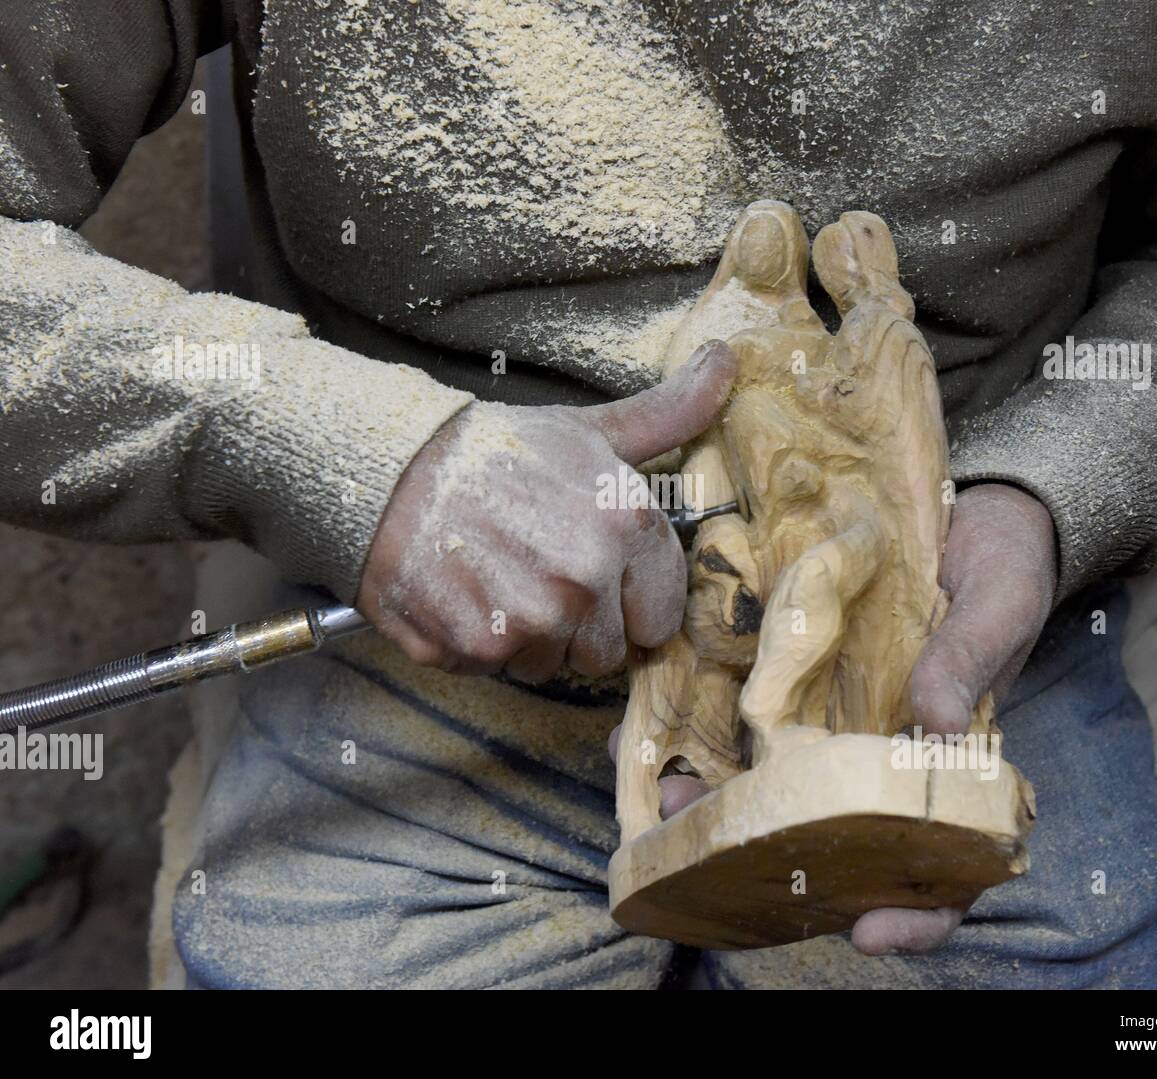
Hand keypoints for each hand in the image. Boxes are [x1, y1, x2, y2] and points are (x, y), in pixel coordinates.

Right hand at [358, 341, 736, 681]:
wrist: (389, 469)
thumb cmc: (497, 451)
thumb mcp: (590, 430)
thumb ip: (669, 413)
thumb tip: (729, 362)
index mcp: (625, 525)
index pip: (662, 615)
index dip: (631, 599)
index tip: (598, 576)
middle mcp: (586, 579)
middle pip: (608, 651)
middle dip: (582, 624)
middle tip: (539, 573)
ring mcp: (532, 620)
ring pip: (553, 666)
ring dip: (532, 639)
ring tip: (502, 581)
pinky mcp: (480, 649)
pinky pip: (500, 671)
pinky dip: (482, 645)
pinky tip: (468, 597)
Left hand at [611, 481, 1056, 954]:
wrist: (968, 507)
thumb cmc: (1006, 567)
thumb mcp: (1002, 604)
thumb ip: (972, 657)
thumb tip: (937, 721)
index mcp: (951, 762)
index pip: (947, 865)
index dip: (916, 915)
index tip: (870, 930)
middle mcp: (884, 754)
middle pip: (839, 838)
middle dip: (780, 866)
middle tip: (719, 863)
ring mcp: (836, 719)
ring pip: (779, 785)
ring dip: (723, 806)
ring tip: (672, 802)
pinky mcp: (797, 674)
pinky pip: (749, 712)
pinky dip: (705, 729)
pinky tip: (655, 732)